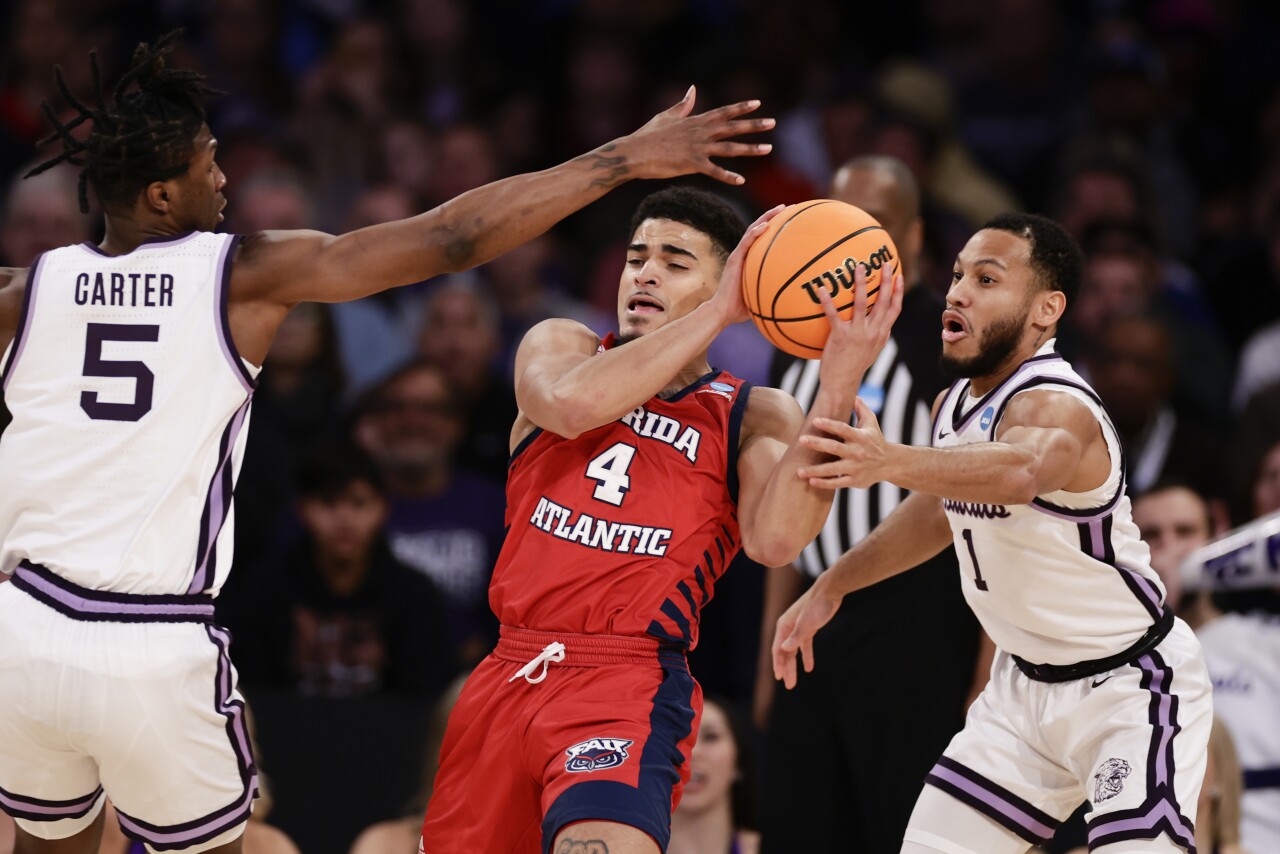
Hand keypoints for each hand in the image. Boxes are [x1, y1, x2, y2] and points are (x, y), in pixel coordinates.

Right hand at [617, 86, 774, 184]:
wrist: (634, 153)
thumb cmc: (648, 135)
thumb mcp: (666, 116)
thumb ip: (683, 105)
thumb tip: (692, 90)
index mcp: (695, 120)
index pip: (723, 112)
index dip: (741, 108)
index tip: (757, 103)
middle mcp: (700, 132)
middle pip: (732, 127)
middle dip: (754, 125)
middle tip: (773, 123)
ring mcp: (697, 148)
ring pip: (730, 148)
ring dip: (750, 148)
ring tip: (768, 148)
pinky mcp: (691, 164)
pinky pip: (714, 171)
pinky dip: (728, 176)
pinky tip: (740, 180)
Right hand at [709, 205, 783, 324]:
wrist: (723, 311)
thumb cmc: (741, 308)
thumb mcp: (762, 296)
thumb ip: (774, 291)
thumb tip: (793, 297)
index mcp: (750, 260)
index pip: (763, 239)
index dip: (775, 227)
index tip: (789, 220)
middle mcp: (744, 254)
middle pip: (759, 229)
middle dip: (773, 216)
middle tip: (788, 208)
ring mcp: (738, 255)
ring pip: (753, 230)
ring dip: (767, 217)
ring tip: (781, 208)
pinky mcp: (734, 259)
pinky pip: (746, 242)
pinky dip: (755, 232)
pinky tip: (766, 225)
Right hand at [771, 577, 841, 688]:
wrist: (830, 591)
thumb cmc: (816, 605)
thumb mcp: (806, 622)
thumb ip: (796, 637)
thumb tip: (784, 649)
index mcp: (784, 626)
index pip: (778, 649)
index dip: (778, 663)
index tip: (779, 677)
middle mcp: (788, 628)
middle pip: (785, 652)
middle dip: (786, 669)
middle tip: (789, 685)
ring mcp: (798, 628)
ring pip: (794, 651)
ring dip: (794, 666)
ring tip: (794, 681)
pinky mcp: (809, 628)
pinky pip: (805, 646)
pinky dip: (806, 656)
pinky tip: (809, 668)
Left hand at [795, 398, 889, 488]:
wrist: (891, 463)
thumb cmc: (876, 440)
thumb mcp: (871, 422)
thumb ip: (861, 408)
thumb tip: (852, 393)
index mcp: (860, 437)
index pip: (843, 429)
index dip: (829, 424)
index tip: (815, 421)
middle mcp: (857, 452)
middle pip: (835, 448)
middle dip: (817, 444)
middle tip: (801, 440)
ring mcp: (856, 468)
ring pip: (833, 469)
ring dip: (815, 470)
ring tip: (799, 471)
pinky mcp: (855, 481)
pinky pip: (837, 483)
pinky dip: (824, 483)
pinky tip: (810, 481)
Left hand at [815, 262, 903, 393]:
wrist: (842, 383)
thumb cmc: (854, 366)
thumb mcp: (871, 351)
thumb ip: (875, 335)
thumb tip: (878, 323)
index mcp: (881, 334)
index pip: (894, 309)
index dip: (898, 292)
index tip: (899, 276)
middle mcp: (872, 332)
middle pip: (883, 301)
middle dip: (886, 281)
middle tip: (886, 263)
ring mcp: (857, 333)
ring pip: (862, 303)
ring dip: (861, 283)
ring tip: (858, 267)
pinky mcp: (840, 336)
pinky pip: (833, 315)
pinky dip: (827, 301)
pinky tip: (821, 289)